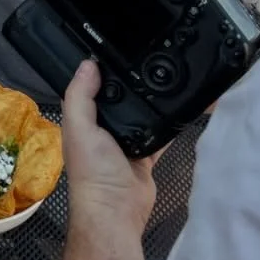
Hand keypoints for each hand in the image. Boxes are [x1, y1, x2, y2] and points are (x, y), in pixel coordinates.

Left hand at [62, 61, 157, 234]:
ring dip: (149, 102)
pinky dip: (168, 123)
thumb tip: (87, 64)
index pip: (90, 89)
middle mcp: (102, 131)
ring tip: (165, 76)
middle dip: (130, 84)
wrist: (117, 210)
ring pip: (140, 114)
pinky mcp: (146, 154)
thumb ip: (80, 97)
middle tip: (149, 58)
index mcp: (83, 123)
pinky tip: (178, 106)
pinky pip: (160, 134)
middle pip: (118, 100)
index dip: (99, 72)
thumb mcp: (80, 128)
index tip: (116, 48)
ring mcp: (125, 143)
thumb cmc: (93, 172)